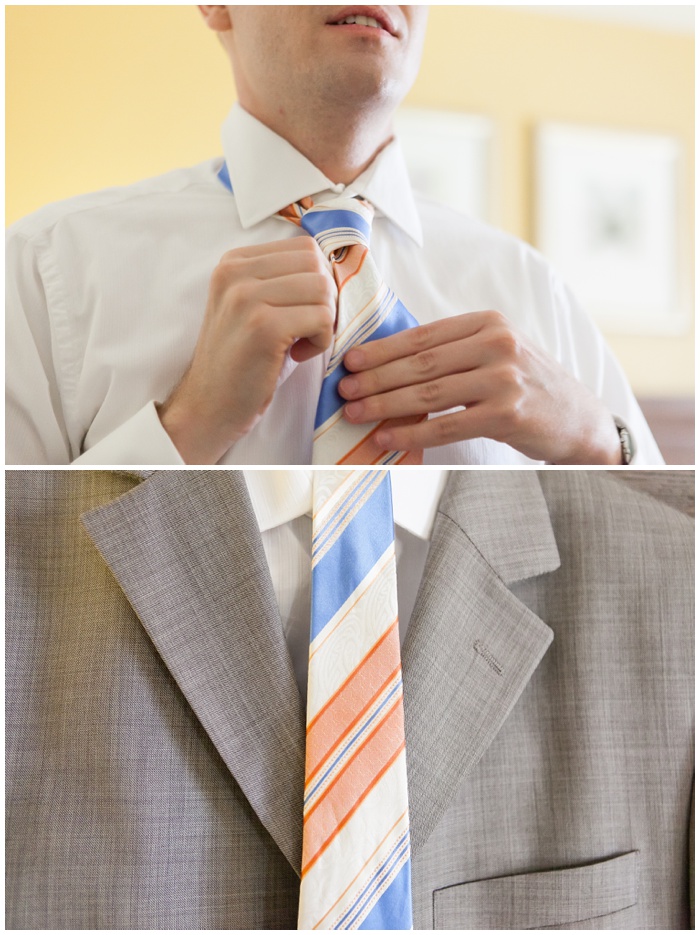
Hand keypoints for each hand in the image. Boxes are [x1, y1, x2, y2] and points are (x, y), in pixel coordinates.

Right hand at [159, 238, 335, 463]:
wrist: (209, 406)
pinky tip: (298, 355)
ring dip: (326, 320)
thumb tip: (336, 269)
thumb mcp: (257, 308)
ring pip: (323, 289)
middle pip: (316, 264)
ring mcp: (246, 298)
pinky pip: (322, 318)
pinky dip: (322, 340)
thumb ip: (284, 281)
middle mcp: (235, 272)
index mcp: (234, 262)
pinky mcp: (263, 327)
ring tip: (303, 343)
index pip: (304, 247)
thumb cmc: (244, 361)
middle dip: (327, 299)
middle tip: (309, 330)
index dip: (319, 281)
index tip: (304, 312)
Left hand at [337, 310, 621, 463]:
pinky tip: (387, 438)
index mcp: (489, 323)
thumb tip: (391, 364)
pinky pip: (447, 424)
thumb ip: (454, 352)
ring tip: (355, 414)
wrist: (580, 420)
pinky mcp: (507, 413)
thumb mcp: (497, 354)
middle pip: (421, 363)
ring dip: (385, 405)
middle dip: (376, 378)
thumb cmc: (529, 387)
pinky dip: (412, 432)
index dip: (382, 349)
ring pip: (429, 393)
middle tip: (344, 390)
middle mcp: (498, 344)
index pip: (423, 335)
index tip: (351, 361)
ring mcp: (504, 378)